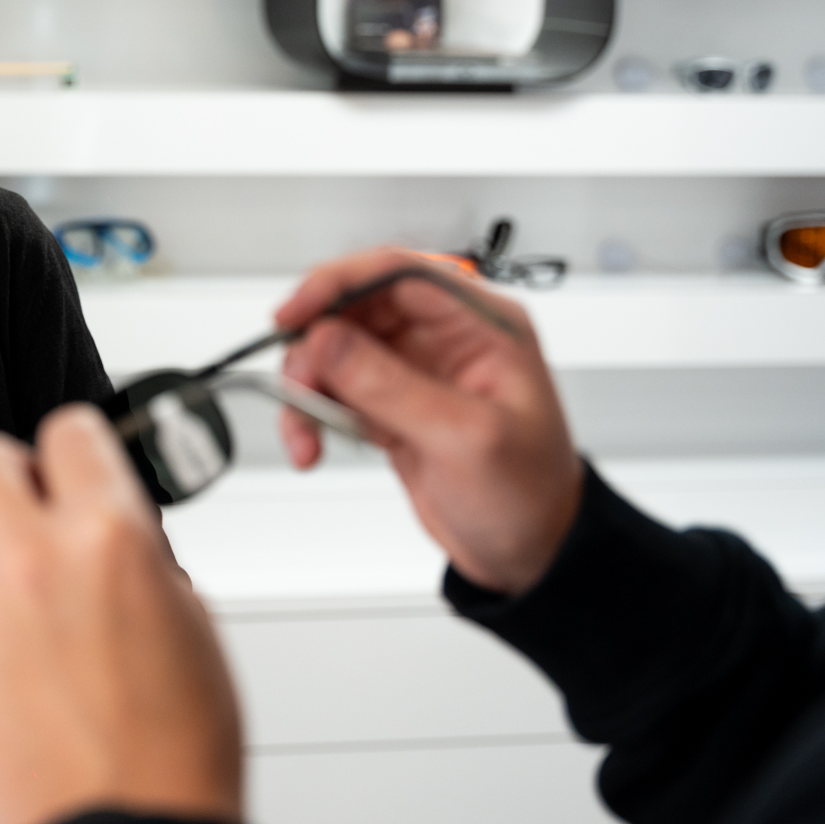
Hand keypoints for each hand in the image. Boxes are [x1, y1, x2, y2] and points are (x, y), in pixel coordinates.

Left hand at [0, 404, 242, 823]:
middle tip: (20, 505)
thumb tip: (115, 526)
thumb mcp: (193, 625)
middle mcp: (33, 561)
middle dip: (3, 475)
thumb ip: (141, 556)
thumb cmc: (173, 747)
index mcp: (110, 538)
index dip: (72, 447)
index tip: (70, 464)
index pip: (66, 430)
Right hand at [276, 247, 584, 595]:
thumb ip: (391, 386)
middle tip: (300, 387)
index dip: (337, 283)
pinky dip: (309, 414)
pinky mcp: (386, 403)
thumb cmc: (529, 494)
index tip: (295, 314)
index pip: (396, 272)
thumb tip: (327, 340)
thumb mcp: (464, 438)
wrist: (529, 553)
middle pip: (352, 309)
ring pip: (331, 350)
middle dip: (314, 346)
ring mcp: (411, 370)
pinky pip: (330, 390)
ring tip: (307, 433)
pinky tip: (312, 443)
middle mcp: (442, 337)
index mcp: (480, 323)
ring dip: (306, 388)